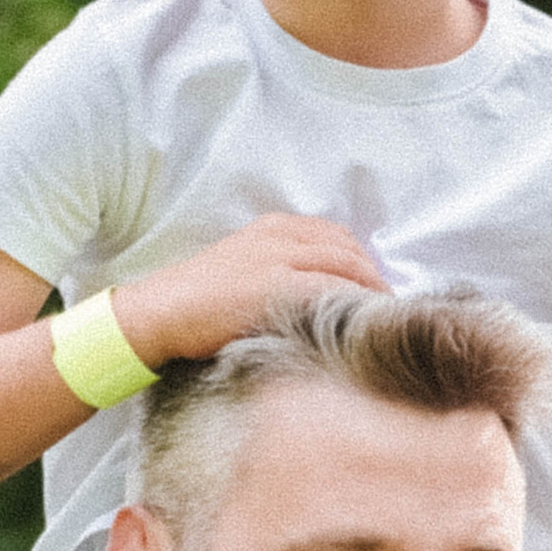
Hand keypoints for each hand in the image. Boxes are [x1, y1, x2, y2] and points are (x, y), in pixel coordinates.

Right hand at [112, 215, 387, 369]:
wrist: (160, 312)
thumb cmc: (198, 302)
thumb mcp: (243, 269)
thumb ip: (279, 270)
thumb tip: (318, 293)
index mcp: (272, 227)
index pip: (334, 236)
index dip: (362, 260)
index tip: (377, 286)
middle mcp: (279, 235)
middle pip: (347, 249)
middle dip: (375, 276)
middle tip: (392, 305)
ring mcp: (277, 258)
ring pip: (345, 266)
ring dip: (372, 290)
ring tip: (387, 317)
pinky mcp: (274, 286)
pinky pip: (329, 291)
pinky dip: (353, 304)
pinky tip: (365, 323)